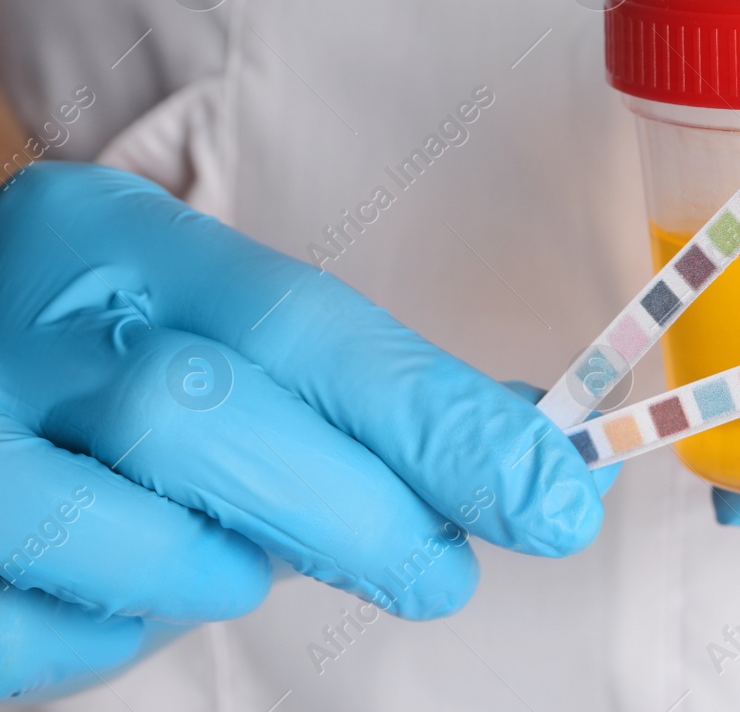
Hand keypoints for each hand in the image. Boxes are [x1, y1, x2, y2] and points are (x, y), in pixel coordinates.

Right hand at [0, 162, 606, 699]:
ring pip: (114, 519)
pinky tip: (140, 598)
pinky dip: (112, 634)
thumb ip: (365, 385)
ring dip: (216, 567)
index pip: (302, 319)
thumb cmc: (114, 359)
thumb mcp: (222, 329)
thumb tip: (535, 454)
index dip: (433, 413)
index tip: (553, 490)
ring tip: (244, 565)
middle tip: (441, 572)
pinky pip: (34, 627)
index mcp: (116, 237)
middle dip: (356, 510)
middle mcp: (20, 321)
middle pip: (206, 413)